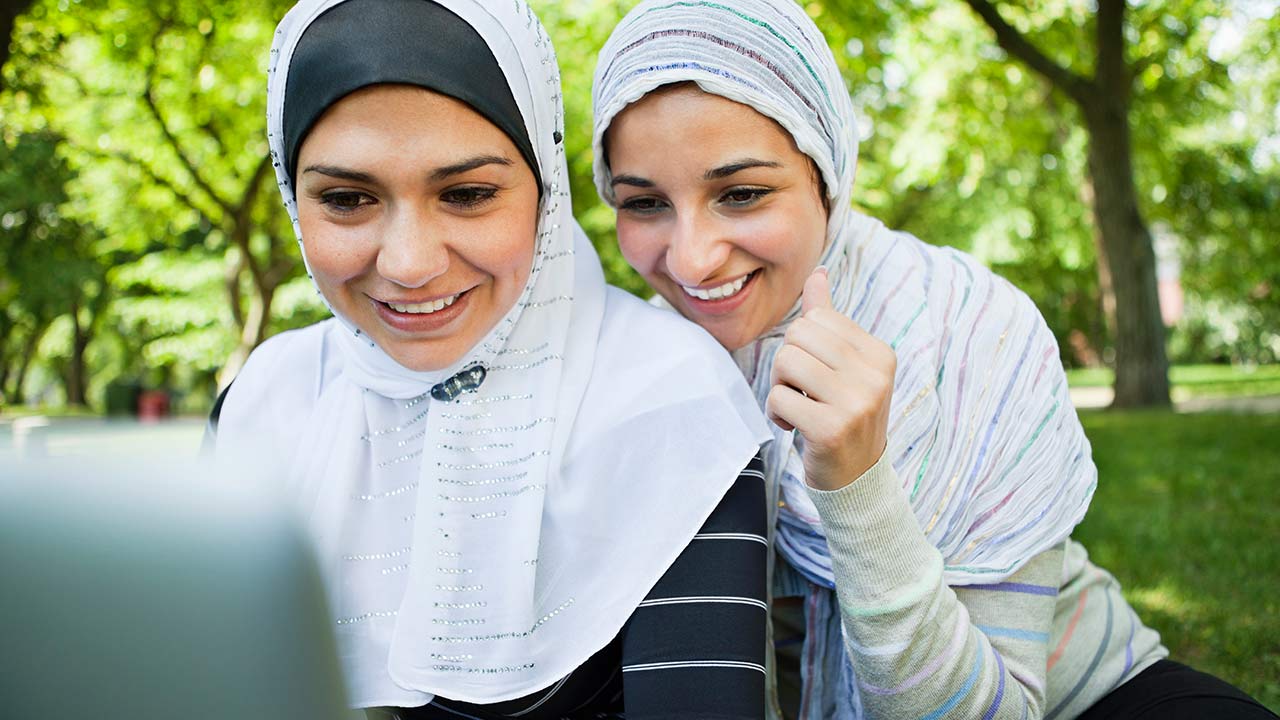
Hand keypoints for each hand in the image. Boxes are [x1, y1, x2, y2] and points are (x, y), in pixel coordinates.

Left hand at [767, 267, 896, 490]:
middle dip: (787, 363)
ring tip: (798, 407)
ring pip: (786, 362)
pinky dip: (777, 413)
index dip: (801, 345)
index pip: (815, 318)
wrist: (857, 478)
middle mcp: (874, 375)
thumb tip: (818, 273)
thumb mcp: (845, 365)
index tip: (816, 375)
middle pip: (798, 335)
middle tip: (802, 391)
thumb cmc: (843, 413)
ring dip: (780, 387)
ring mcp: (856, 402)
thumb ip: (829, 319)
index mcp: (879, 354)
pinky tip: (795, 427)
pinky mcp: (832, 429)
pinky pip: (779, 398)